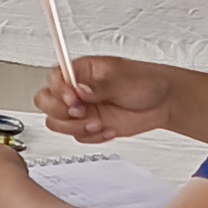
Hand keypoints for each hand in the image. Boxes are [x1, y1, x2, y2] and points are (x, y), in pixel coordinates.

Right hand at [35, 54, 167, 145]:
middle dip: (61, 111)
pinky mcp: (88, 126)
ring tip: (97, 124)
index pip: (54, 78)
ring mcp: (81, 109)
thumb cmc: (145, 82)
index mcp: (81, 71)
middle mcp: (76, 90)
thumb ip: (99, 85)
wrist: (162, 103)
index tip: (74, 98)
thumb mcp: (123, 78)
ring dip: (74, 127)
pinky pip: (76, 136)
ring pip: (56, 122)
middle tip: (82, 112)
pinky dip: (91, 137)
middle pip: (45, 101)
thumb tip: (80, 89)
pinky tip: (108, 129)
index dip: (58, 90)